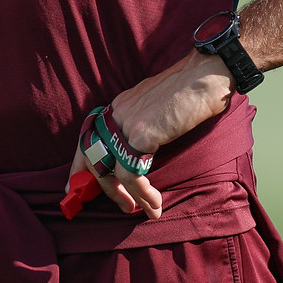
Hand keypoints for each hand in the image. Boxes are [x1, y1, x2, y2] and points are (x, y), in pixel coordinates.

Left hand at [67, 50, 233, 220]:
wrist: (208, 73)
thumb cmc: (192, 90)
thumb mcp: (158, 106)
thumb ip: (145, 124)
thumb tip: (143, 149)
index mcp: (119, 107)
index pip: (88, 139)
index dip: (79, 166)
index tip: (75, 187)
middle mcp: (117, 114)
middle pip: (93, 157)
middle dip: (103, 189)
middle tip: (123, 206)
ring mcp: (127, 123)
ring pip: (110, 171)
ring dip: (124, 197)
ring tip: (143, 209)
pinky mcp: (143, 134)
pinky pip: (132, 174)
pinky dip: (143, 194)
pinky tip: (155, 202)